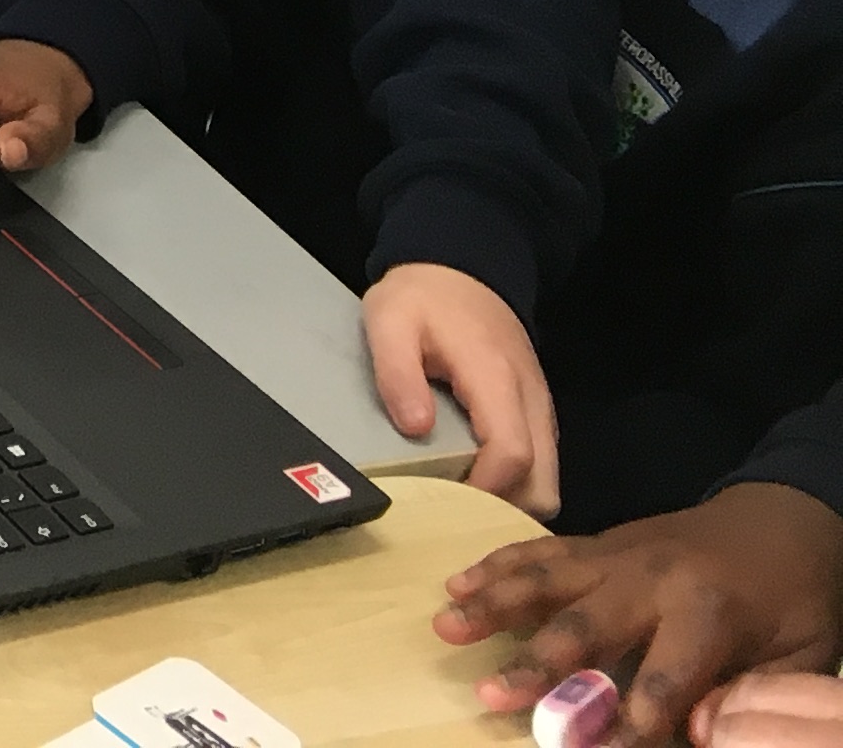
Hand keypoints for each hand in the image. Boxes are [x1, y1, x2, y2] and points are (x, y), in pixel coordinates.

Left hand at [367, 261, 560, 518]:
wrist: (462, 267)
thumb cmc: (422, 296)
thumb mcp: (390, 320)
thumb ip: (398, 372)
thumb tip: (416, 428)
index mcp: (497, 378)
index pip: (512, 454)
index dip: (484, 490)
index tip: (447, 507)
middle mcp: (531, 400)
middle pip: (542, 483)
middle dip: (505, 509)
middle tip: (455, 517)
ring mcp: (540, 408)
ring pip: (547, 480)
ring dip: (512, 500)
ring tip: (462, 506)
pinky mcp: (536, 412)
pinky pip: (540, 464)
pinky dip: (516, 483)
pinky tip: (475, 484)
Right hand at [439, 483, 842, 746]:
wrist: (785, 518)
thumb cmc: (795, 600)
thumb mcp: (799, 658)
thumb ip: (742, 694)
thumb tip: (690, 734)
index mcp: (708, 612)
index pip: (662, 683)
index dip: (627, 726)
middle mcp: (653, 579)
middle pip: (586, 626)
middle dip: (538, 665)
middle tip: (490, 695)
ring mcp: (619, 554)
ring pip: (547, 579)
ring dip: (494, 604)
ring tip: (445, 625)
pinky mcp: (601, 542)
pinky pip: (542, 552)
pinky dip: (498, 566)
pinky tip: (458, 582)